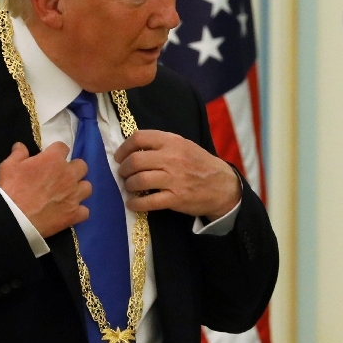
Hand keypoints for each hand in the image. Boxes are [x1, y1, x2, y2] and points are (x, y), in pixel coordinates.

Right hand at [0, 142, 90, 237]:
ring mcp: (74, 195)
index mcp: (54, 160)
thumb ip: (18, 153)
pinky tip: (70, 212)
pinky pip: (85, 211)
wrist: (14, 217)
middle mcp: (69, 175)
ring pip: (87, 187)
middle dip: (73, 169)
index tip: (51, 158)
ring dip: (79, 189)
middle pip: (81, 166)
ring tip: (68, 194)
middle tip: (62, 176)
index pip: (63, 147)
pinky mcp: (75, 213)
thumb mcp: (9, 166)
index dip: (57, 152)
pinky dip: (79, 211)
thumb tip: (21, 145)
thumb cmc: (11, 188)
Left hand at [115, 130, 240, 220]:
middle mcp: (172, 158)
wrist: (223, 185)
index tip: (119, 157)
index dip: (123, 148)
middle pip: (135, 161)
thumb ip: (162, 145)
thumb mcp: (184, 146)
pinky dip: (135, 204)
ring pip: (140, 180)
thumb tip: (133, 150)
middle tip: (124, 174)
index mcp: (173, 141)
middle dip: (124, 169)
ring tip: (130, 188)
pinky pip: (148, 202)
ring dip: (129, 185)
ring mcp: (174, 179)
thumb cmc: (200, 164)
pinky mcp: (176, 198)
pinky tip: (132, 204)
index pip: (139, 138)